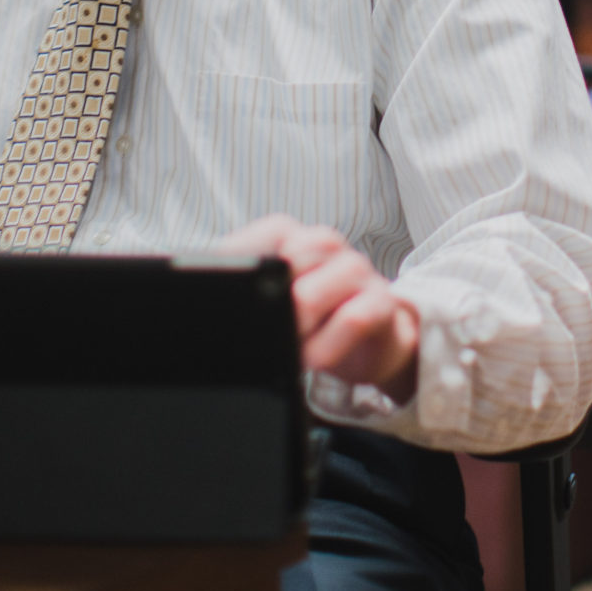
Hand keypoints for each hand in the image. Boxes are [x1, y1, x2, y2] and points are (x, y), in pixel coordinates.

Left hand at [221, 215, 419, 402]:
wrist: (375, 342)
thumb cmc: (316, 321)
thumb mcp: (277, 306)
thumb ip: (251, 293)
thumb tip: (209, 309)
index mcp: (299, 242)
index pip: (275, 231)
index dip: (250, 260)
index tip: (232, 292)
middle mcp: (330, 250)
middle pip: (300, 254)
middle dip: (276, 300)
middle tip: (264, 330)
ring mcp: (358, 273)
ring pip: (326, 283)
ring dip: (301, 322)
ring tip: (289, 348)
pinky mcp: (382, 304)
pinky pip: (355, 317)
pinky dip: (328, 343)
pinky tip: (314, 358)